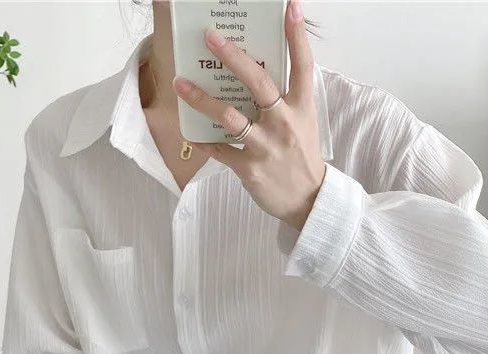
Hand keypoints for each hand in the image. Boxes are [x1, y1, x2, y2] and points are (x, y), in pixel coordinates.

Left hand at [172, 0, 326, 230]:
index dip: (297, 35)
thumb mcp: (303, 122)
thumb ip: (285, 98)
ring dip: (202, 99)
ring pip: (230, 116)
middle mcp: (284, 122)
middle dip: (233, 57)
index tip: (289, 7)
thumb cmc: (301, 156)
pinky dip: (202, 140)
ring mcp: (265, 146)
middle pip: (258, 83)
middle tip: (211, 37)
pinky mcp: (249, 168)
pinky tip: (188, 130)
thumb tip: (256, 72)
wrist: (307, 200)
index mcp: (301, 107)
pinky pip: (219, 150)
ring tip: (180, 83)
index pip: (302, 65)